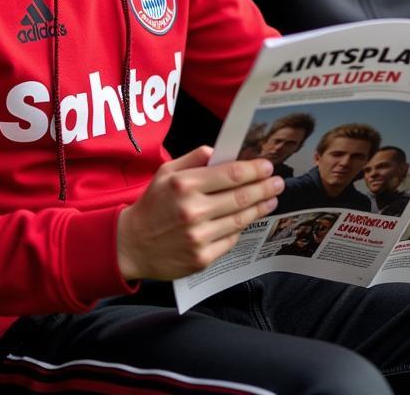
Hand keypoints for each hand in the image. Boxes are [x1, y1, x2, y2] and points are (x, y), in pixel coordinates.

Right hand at [116, 146, 282, 280]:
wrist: (131, 245)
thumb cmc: (152, 204)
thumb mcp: (166, 172)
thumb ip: (194, 158)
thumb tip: (219, 151)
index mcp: (185, 184)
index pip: (232, 174)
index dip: (254, 169)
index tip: (267, 166)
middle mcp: (193, 210)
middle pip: (241, 197)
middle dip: (264, 187)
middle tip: (278, 182)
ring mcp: (198, 236)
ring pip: (240, 219)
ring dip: (260, 207)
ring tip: (271, 199)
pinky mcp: (201, 258)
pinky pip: (230, 239)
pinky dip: (240, 228)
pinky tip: (247, 219)